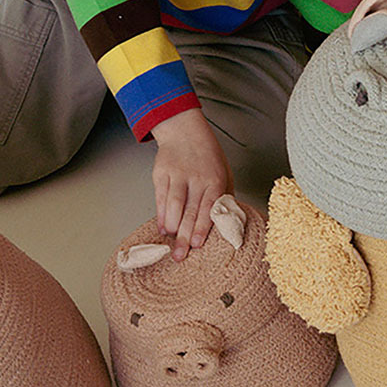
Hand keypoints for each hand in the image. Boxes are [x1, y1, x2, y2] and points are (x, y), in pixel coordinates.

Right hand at [151, 108, 232, 260]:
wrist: (184, 131)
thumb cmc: (207, 157)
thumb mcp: (223, 172)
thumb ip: (224, 196)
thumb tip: (226, 223)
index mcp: (214, 179)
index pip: (208, 207)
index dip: (202, 227)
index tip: (198, 245)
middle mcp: (196, 177)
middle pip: (189, 211)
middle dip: (184, 236)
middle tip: (180, 255)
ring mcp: (177, 175)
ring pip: (173, 205)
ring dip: (171, 226)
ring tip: (171, 241)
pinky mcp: (161, 174)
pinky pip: (160, 198)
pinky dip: (161, 215)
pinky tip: (163, 227)